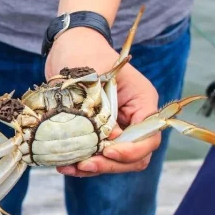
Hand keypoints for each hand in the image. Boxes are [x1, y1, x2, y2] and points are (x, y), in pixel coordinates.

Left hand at [44, 27, 160, 176]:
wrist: (69, 46)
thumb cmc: (84, 52)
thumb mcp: (93, 75)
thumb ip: (101, 106)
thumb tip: (105, 140)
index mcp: (142, 101)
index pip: (149, 137)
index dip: (131, 150)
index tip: (107, 150)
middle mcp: (133, 117)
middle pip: (134, 156)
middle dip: (110, 164)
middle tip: (83, 165)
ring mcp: (116, 127)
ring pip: (114, 160)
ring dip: (94, 168)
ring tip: (68, 168)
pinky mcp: (97, 132)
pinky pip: (96, 155)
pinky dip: (82, 162)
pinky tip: (64, 164)